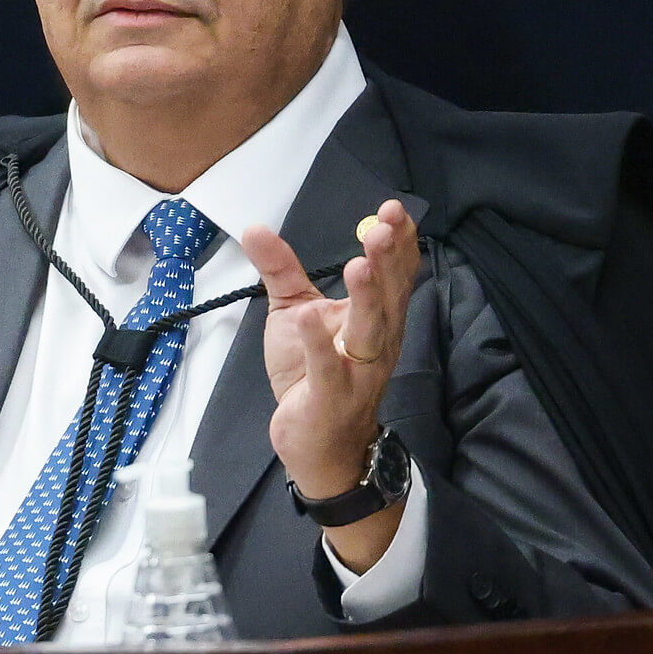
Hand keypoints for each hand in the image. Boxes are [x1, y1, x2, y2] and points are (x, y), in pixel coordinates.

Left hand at [243, 200, 420, 570]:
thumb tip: (254, 227)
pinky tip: (307, 317)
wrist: (316, 444)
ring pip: (370, 331)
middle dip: (388, 261)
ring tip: (360, 264)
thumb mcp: (294, 311)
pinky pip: (327, 369)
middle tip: (381, 226)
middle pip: (389, 296)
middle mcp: (377, 341)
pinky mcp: (330, 397)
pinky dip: (318, 344)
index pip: (395, 274)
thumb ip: (280, 269)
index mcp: (376, 317)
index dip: (398, 242)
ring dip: (366, 298)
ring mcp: (357, 372)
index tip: (392, 209)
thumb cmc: (312, 374)